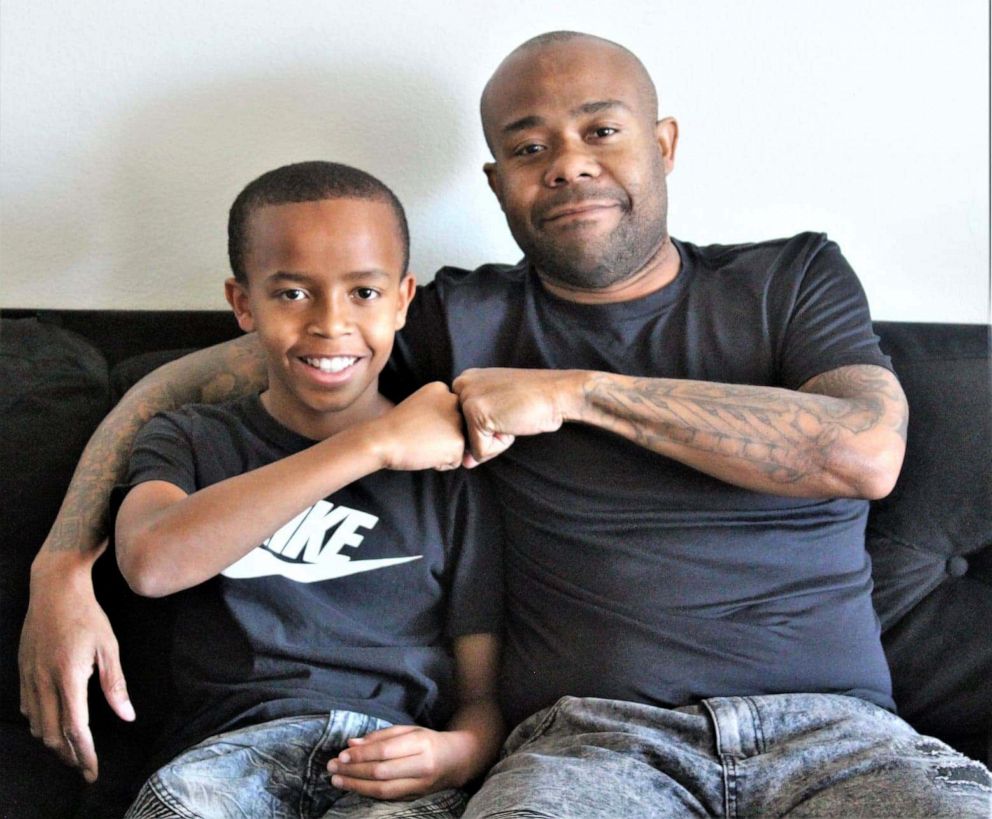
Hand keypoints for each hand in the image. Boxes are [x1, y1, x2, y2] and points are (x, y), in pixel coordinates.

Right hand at [18, 549, 134, 781]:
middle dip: (69, 755)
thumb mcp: (109, 648)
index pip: (74, 728)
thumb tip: (127, 715)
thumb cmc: (87, 616)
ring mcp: (29, 677)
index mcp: (68, 677)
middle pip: (51, 734)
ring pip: (37, 725)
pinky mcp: (23, 671)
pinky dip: (41, 723)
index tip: (92, 770)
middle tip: (85, 766)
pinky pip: (28, 708)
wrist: (54, 590)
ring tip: (73, 749)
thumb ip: (115, 684)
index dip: (84, 753)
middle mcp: (43, 681)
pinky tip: (54, 723)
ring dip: (53, 742)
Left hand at [327, 725, 466, 798]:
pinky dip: (368, 793)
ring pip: (383, 789)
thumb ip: (380, 737)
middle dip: (354, 771)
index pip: (385, 751)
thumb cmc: (428, 741)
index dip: (362, 755)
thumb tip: (351, 744)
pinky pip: (388, 797)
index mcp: (420, 743)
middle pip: (381, 772)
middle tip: (332, 768)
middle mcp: (422, 766)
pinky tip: (353, 787)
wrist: (456, 761)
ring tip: (336, 781)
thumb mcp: (408, 730)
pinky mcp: (415, 797)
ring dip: (356, 786)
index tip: (341, 755)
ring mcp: (420, 785)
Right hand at [372, 382, 465, 471]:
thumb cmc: (395, 428)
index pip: (450, 413)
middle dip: (442, 436)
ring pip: (458, 444)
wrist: (383, 440)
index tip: (417, 424)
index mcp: (442, 389)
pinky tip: (425, 454)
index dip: (433, 425)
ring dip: (442, 450)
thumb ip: (438, 410)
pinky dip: (441, 464)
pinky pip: (455, 461)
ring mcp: (458, 422)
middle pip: (458, 427)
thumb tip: (457, 429)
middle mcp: (454, 401)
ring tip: (422, 444)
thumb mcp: (418, 405)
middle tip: (419, 436)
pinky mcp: (459, 443)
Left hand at [452, 368, 579, 465]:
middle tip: (511, 412)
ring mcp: (467, 398)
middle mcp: (461, 385)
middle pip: (464, 433)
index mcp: (465, 380)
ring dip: (495, 440)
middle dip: (490, 434)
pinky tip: (514, 422)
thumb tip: (465, 463)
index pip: (463, 423)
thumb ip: (477, 434)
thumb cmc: (534, 401)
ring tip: (513, 416)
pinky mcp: (476, 414)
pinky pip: (480, 451)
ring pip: (470, 444)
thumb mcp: (499, 413)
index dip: (488, 424)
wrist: (558, 393)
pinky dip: (500, 445)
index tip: (508, 407)